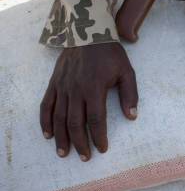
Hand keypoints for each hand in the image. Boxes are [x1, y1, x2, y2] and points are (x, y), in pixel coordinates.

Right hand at [40, 42, 137, 160]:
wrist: (88, 33)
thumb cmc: (110, 54)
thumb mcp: (127, 72)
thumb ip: (130, 94)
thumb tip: (132, 117)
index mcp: (95, 88)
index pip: (96, 119)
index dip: (99, 136)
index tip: (102, 149)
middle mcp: (76, 90)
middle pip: (75, 123)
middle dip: (81, 143)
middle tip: (85, 158)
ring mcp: (62, 87)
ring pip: (59, 118)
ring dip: (61, 137)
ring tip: (64, 153)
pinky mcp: (54, 83)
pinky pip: (46, 105)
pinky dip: (45, 121)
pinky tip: (48, 134)